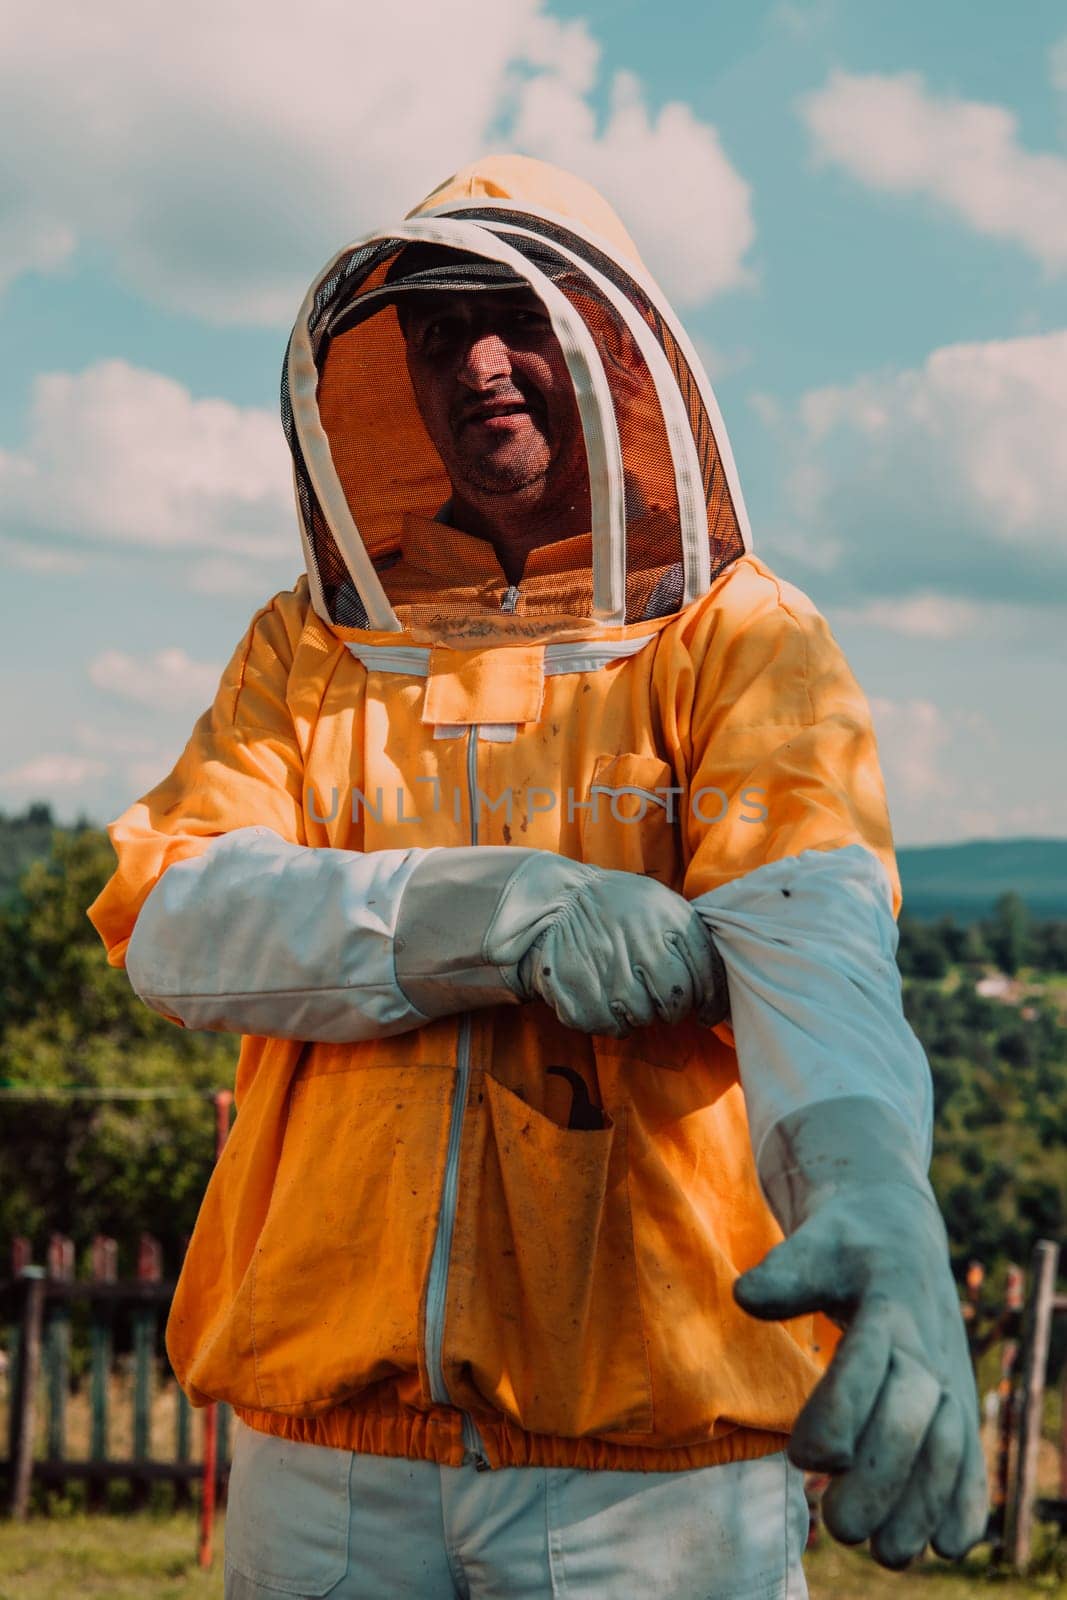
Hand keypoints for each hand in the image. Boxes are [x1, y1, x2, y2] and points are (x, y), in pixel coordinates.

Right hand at [488, 857, 726, 1036]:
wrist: (552, 901)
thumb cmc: (614, 904)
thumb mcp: (659, 902)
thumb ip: (690, 936)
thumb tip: (718, 985)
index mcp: (668, 921)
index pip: (707, 974)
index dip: (713, 1000)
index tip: (710, 1012)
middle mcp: (642, 949)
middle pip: (676, 1003)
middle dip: (674, 1007)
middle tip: (659, 996)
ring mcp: (610, 978)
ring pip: (644, 1018)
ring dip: (639, 1011)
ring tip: (621, 986)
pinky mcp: (582, 1001)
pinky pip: (611, 1027)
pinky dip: (610, 1018)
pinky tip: (600, 993)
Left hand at [735, 1178, 987, 1568]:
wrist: (898, 1231)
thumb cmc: (841, 1243)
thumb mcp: (813, 1243)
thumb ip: (784, 1273)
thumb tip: (745, 1297)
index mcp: (887, 1301)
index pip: (868, 1362)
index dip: (841, 1413)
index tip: (805, 1459)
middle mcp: (924, 1344)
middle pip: (913, 1415)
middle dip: (880, 1476)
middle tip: (839, 1525)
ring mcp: (948, 1375)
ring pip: (948, 1443)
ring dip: (922, 1503)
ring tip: (887, 1554)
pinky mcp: (958, 1400)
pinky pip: (971, 1452)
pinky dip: (966, 1500)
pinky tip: (947, 1545)